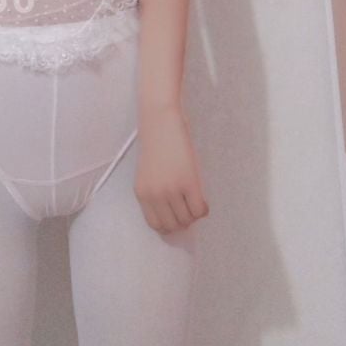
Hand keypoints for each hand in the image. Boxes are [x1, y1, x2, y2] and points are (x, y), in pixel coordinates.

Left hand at [134, 106, 209, 234]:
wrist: (160, 120)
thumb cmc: (156, 142)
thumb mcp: (149, 173)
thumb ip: (155, 193)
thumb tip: (173, 214)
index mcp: (142, 193)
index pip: (155, 224)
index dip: (169, 224)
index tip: (177, 217)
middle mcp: (154, 195)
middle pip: (172, 225)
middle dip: (183, 221)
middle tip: (189, 208)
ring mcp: (171, 190)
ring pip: (187, 219)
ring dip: (193, 214)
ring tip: (195, 200)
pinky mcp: (188, 182)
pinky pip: (199, 210)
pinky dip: (203, 209)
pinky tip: (203, 199)